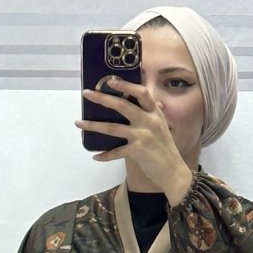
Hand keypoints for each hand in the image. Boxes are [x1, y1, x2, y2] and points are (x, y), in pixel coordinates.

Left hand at [75, 77, 191, 198]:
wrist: (173, 171)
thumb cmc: (166, 149)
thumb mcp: (162, 127)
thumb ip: (150, 115)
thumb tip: (140, 104)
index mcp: (155, 113)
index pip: (141, 92)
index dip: (125, 84)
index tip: (110, 80)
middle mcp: (148, 121)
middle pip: (122, 105)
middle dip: (102, 98)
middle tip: (87, 94)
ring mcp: (142, 135)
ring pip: (112, 128)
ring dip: (93, 125)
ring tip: (79, 123)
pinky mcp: (137, 151)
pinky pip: (116, 151)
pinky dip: (105, 155)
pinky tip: (96, 156)